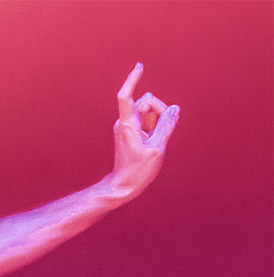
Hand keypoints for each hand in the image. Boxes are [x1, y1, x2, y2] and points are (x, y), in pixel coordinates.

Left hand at [107, 62, 179, 200]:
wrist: (124, 185)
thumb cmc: (138, 170)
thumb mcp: (157, 148)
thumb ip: (167, 125)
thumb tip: (175, 108)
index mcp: (127, 125)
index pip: (126, 97)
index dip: (132, 80)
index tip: (140, 67)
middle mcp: (124, 122)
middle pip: (147, 101)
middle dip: (159, 110)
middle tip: (158, 133)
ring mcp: (127, 126)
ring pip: (149, 111)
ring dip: (157, 120)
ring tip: (153, 141)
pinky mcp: (131, 130)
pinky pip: (148, 120)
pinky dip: (155, 126)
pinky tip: (152, 141)